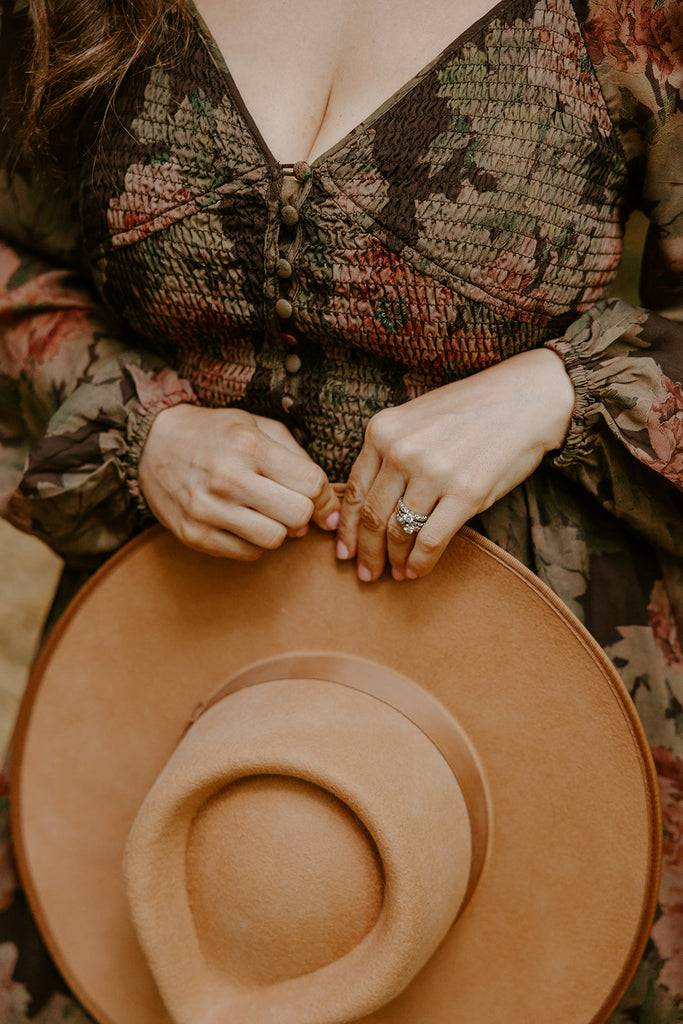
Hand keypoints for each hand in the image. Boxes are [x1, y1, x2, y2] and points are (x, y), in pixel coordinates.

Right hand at [138, 404, 339, 557]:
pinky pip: (247, 554)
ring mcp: (207, 509)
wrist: (150, 444)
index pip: (311, 484)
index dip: (325, 498)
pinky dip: (253, 542)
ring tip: (265, 513)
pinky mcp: (194, 535)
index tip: (323, 503)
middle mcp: (227, 478)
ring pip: (274, 540)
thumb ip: (297, 457)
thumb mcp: (256, 426)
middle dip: (303, 514)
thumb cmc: (214, 433)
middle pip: (297, 516)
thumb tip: (326, 504)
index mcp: (248, 445)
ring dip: (278, 530)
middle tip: (292, 507)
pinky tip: (242, 522)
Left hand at [336, 348, 574, 580]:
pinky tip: (416, 572)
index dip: (346, 528)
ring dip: (393, 560)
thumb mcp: (416, 420)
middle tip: (365, 573)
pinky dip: (419, 563)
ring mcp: (432, 472)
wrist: (526, 398)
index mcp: (383, 430)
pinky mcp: (465, 493)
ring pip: (398, 531)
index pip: (354, 490)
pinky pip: (429, 540)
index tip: (343, 550)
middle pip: (372, 515)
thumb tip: (368, 503)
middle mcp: (401, 450)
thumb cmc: (471, 412)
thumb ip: (389, 453)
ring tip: (394, 574)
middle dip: (365, 551)